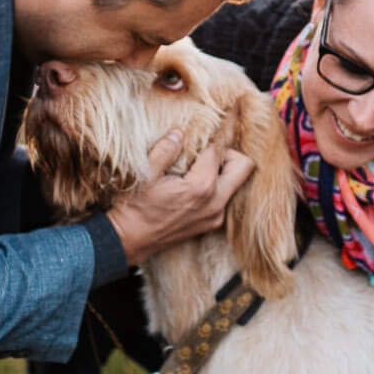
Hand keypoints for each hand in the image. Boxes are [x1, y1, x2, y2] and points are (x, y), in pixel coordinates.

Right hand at [105, 130, 253, 262]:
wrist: (129, 239)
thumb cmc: (135, 206)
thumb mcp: (145, 172)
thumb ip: (165, 149)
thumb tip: (179, 133)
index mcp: (201, 187)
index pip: (216, 151)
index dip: (204, 140)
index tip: (192, 139)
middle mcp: (216, 202)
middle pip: (244, 166)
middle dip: (229, 154)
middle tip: (205, 152)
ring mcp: (216, 216)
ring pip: (236, 183)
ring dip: (223, 171)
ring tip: (197, 168)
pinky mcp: (212, 224)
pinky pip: (225, 197)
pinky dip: (216, 187)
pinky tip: (193, 185)